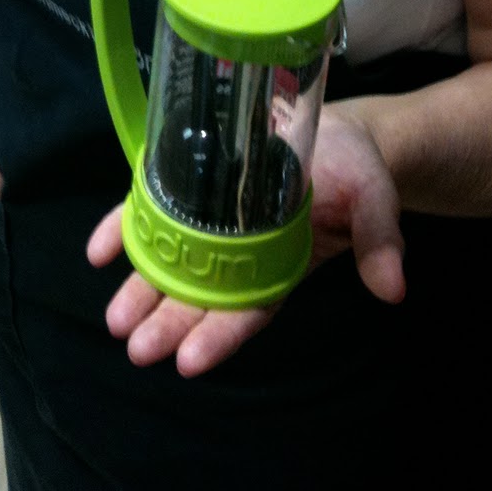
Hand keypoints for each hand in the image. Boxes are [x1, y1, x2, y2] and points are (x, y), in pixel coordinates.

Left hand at [87, 104, 404, 376]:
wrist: (336, 127)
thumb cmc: (355, 165)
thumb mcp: (375, 197)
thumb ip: (380, 241)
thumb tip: (394, 289)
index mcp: (283, 262)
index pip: (248, 307)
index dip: (219, 335)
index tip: (188, 363)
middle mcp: (243, 252)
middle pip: (201, 295)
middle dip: (169, 322)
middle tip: (134, 347)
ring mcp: (215, 222)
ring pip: (173, 263)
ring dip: (142, 289)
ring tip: (115, 320)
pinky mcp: (194, 188)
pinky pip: (156, 212)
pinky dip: (125, 230)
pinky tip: (97, 250)